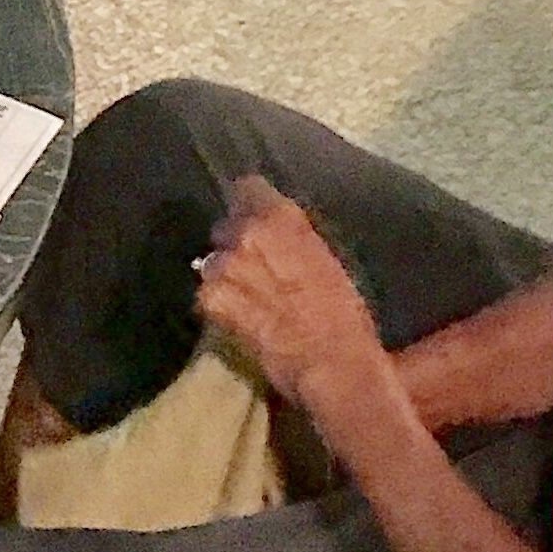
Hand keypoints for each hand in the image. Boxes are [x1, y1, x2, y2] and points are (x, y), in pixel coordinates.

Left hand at [193, 178, 393, 421]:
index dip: (250, 205)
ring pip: (214, 260)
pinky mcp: (212, 298)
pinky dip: (218, 304)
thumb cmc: (345, 316)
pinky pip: (207, 294)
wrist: (334, 363)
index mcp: (281, 217)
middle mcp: (247, 232)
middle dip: (236, 242)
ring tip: (246, 296)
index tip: (255, 218)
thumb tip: (283, 239)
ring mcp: (225, 265)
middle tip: (255, 266)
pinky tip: (238, 318)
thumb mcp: (327, 262)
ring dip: (226, 274)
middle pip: (226, 226)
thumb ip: (295, 240)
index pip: (247, 188)